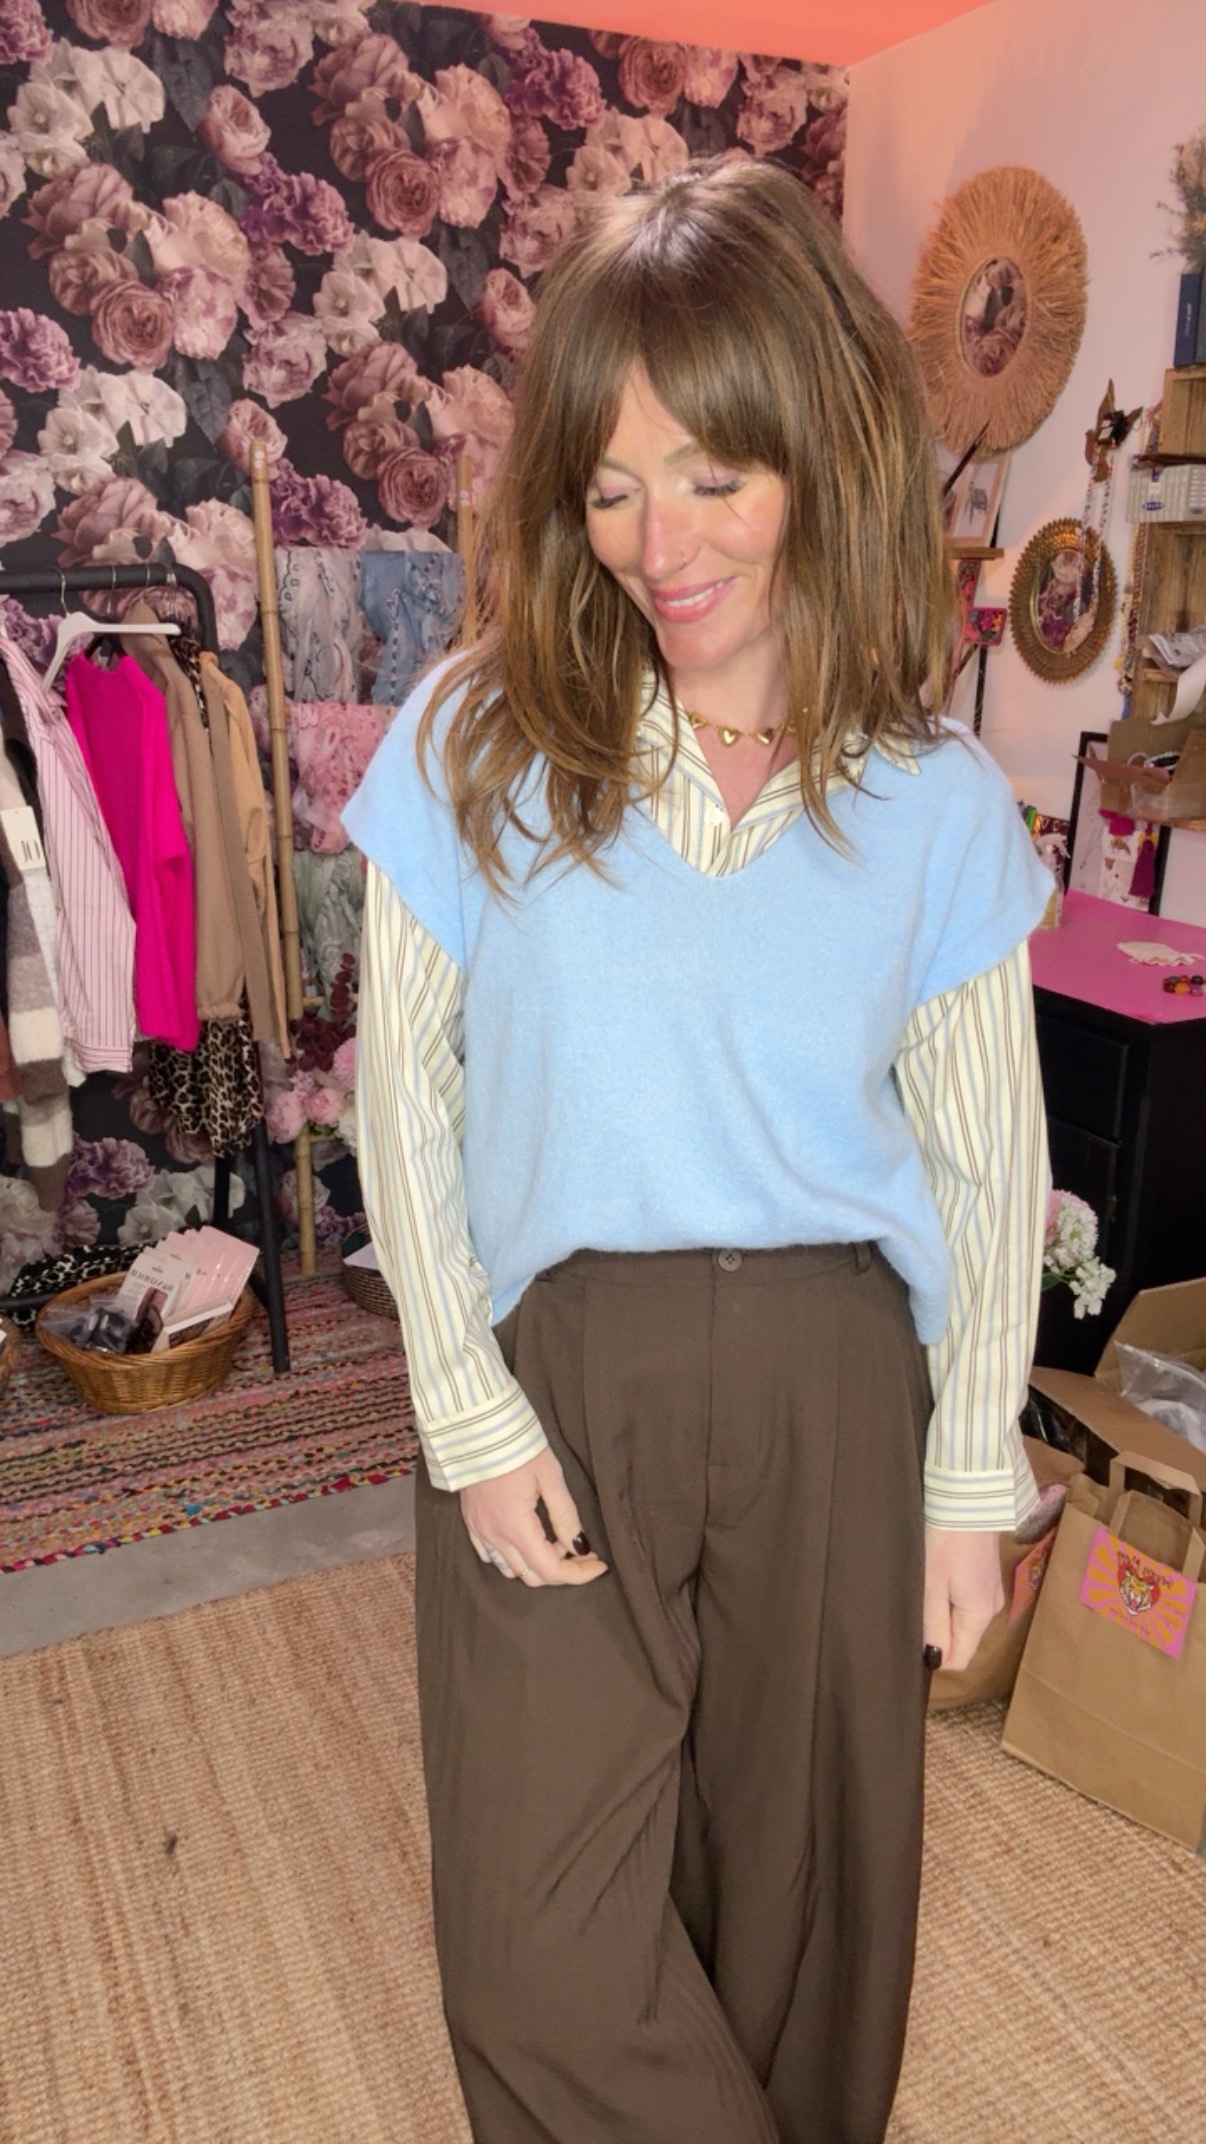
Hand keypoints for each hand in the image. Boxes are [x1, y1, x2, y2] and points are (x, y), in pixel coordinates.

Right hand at [460, 1446, 608, 1588]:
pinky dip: (513, 1557)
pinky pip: (491, 1556)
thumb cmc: (517, 1446)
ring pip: (510, 1569)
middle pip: (531, 1576)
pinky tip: (527, 1537)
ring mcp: (478, 1531)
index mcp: (515, 1527)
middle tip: (580, 1548)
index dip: (578, 1574)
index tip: (599, 1564)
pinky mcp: (470, 1522)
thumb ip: (565, 1516)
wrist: (476, 1425)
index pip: (550, 1569)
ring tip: (553, 1538)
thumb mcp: (550, 1476)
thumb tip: (580, 1547)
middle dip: (561, 1569)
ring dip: (536, 1563)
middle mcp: (494, 1536)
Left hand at [923, 1526, 1004, 1672]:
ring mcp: (990, 1589)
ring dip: (941, 1609)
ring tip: (925, 1584)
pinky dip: (950, 1593)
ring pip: (962, 1617)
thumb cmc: (945, 1540)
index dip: (934, 1653)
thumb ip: (933, 1625)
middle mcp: (991, 1607)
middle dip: (936, 1630)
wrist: (967, 1496)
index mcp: (980, 1615)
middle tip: (915, 1602)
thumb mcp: (932, 1585)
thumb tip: (936, 1660)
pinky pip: (966, 1598)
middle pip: (961, 1637)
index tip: (914, 1630)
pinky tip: (937, 1572)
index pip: (959, 1658)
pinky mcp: (985, 1573)